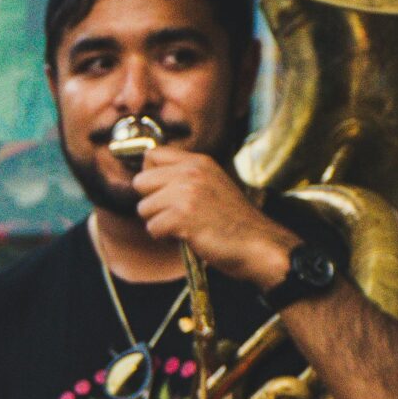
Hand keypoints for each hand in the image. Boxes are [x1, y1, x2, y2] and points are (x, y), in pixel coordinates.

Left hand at [132, 144, 300, 286]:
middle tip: (172, 215)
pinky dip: (164, 238)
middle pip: (140, 182)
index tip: (161, 192)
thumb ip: (185, 178)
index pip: (152, 154)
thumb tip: (147, 180)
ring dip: (158, 223)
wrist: (256, 243)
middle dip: (151, 203)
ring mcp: (187, 192)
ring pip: (143, 208)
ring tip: (184, 226)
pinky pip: (152, 228)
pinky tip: (186, 236)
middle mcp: (191, 171)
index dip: (150, 176)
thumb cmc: (232, 221)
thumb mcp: (212, 184)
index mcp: (199, 161)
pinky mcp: (182, 215)